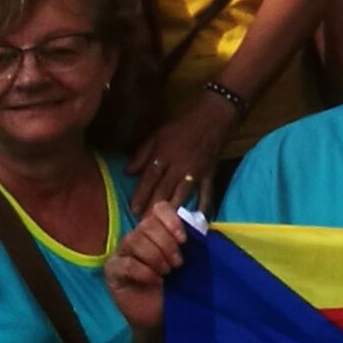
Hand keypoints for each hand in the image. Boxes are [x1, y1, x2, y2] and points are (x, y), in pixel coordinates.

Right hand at [107, 201, 193, 332]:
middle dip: (166, 243)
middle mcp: (136, 237)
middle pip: (147, 224)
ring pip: (134, 240)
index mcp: (156, 231)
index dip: (172, 220)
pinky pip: (126, 263)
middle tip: (178, 264)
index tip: (184, 240)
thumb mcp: (189, 262)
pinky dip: (144, 272)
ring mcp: (121, 253)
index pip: (159, 208)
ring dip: (156, 257)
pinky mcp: (112, 271)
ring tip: (167, 273)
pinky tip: (155, 281)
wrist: (161, 317)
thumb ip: (193, 242)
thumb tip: (200, 224)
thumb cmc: (176, 287)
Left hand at [129, 88, 234, 220]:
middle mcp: (177, 165)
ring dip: (173, 211)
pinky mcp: (210, 173)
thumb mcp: (157, 134)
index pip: (148, 179)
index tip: (133, 211)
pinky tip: (200, 219)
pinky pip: (206, 192)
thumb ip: (142, 153)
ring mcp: (195, 171)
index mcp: (163, 154)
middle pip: (163, 190)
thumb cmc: (183, 123)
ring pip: (182, 195)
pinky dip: (204, 206)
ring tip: (165, 228)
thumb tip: (128, 172)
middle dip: (153, 209)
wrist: (215, 115)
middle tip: (145, 226)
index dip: (140, 195)